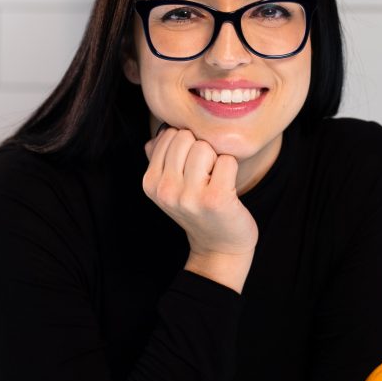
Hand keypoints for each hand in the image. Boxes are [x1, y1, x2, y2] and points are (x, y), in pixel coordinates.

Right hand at [143, 126, 257, 291]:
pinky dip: (231, 169)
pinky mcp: (215, 199)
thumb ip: (161, 157)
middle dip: (199, 150)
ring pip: (204, 146)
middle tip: (204, 176)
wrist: (219, 247)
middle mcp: (165, 190)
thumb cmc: (199, 209)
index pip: (168, 135)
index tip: (189, 170)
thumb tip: (159, 133)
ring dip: (215, 160)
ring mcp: (189, 196)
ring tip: (213, 182)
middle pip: (185, 137)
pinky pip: (227, 160)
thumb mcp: (171, 186)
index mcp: (150, 183)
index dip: (185, 146)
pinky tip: (227, 188)